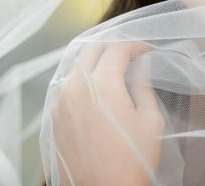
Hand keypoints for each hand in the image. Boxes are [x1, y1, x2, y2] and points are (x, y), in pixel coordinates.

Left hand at [51, 42, 163, 185]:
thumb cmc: (132, 159)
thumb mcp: (150, 121)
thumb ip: (143, 85)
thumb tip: (141, 65)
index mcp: (102, 83)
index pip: (117, 48)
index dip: (135, 45)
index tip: (147, 51)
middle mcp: (76, 85)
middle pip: (91, 48)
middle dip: (112, 46)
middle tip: (129, 55)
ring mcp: (61, 100)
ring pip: (76, 64)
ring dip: (94, 59)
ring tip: (113, 68)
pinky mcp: (54, 115)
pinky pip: (67, 83)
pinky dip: (82, 77)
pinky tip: (95, 87)